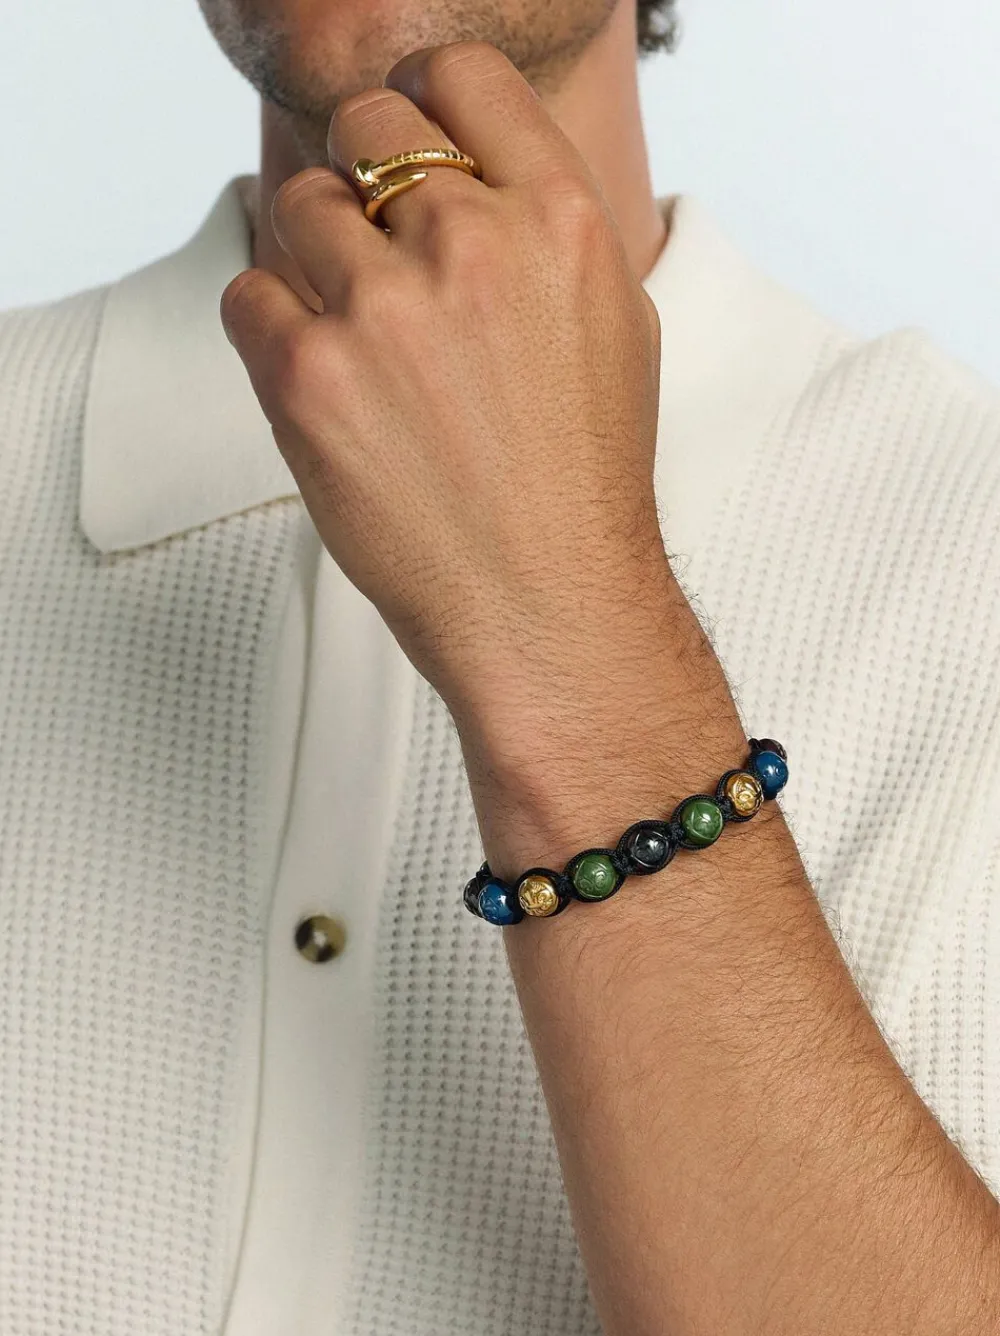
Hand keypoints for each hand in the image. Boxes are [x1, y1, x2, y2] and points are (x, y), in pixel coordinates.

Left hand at [220, 41, 669, 740]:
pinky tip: (326, 380)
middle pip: (367, 128)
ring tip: (360, 338)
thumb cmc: (581, 479)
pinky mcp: (308, 375)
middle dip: (363, 177)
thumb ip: (543, 227)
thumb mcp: (612, 324)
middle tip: (375, 247)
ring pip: (298, 205)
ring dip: (317, 257)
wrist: (546, 600)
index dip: (422, 98)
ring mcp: (384, 309)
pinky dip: (274, 326)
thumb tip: (472, 167)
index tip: (407, 138)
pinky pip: (248, 293)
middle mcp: (473, 247)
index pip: (460, 76)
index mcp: (561, 221)